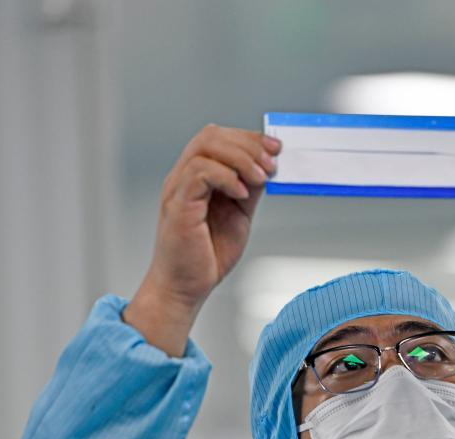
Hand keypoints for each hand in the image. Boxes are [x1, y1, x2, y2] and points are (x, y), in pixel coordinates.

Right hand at [124, 123, 280, 355]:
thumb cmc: (207, 255)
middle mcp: (183, 177)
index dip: (250, 138)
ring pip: (205, 148)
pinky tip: (242, 194)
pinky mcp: (178, 204)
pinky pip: (200, 172)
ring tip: (261, 178)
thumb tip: (268, 167)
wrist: (186, 287)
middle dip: (248, 144)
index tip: (276, 148)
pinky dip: (227, 177)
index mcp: (197, 177)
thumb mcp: (239, 215)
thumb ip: (250, 189)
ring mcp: (178, 188)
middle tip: (272, 164)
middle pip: (211, 135)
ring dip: (241, 159)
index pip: (219, 138)